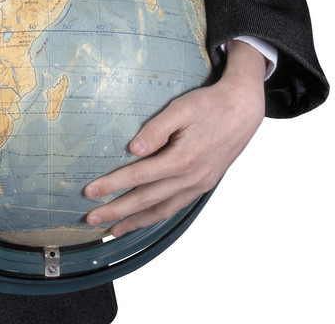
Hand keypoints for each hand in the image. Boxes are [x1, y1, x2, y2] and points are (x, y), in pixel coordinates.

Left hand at [84, 40, 266, 236]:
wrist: (243, 110)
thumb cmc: (209, 105)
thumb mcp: (180, 109)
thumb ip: (156, 129)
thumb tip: (133, 149)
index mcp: (182, 159)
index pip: (138, 176)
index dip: (112, 185)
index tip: (90, 192)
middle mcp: (191, 178)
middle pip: (147, 201)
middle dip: (117, 212)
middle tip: (92, 218)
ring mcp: (199, 185)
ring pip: (163, 210)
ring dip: (136, 222)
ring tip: (114, 230)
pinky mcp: (203, 185)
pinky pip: (176, 207)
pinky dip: (157, 216)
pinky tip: (145, 218)